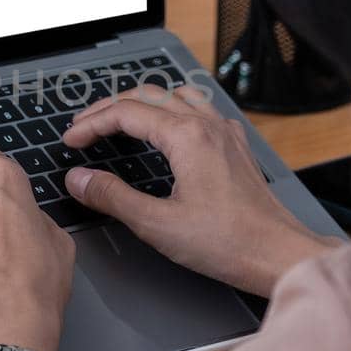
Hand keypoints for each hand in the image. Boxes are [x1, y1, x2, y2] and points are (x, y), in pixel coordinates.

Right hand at [60, 85, 341, 296]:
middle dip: (110, 108)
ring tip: (120, 121)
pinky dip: (174, 111)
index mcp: (186, 137)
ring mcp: (225, 133)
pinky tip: (169, 132)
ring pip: (176, 96)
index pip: (125, 113)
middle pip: (148, 96)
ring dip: (142, 103)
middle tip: (84, 127)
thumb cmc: (228, 242)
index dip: (91, 124)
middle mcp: (207, 125)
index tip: (71, 141)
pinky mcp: (236, 147)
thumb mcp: (157, 225)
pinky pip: (201, 110)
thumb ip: (113, 198)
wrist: (279, 254)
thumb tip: (78, 179)